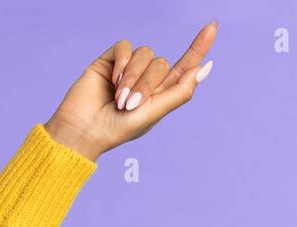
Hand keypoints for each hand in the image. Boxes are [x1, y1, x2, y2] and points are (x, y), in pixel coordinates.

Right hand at [43, 22, 217, 161]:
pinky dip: (122, 63)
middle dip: (147, 84)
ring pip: (145, 54)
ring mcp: (129, 68)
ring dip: (133, 77)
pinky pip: (126, 47)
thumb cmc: (118, 128)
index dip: (198, 48)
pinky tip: (112, 80)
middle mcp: (147, 79)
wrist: (84, 129)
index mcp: (161, 93)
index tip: (212, 26)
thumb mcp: (154, 113)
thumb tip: (204, 68)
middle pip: (162, 64)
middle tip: (129, 105)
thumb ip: (180, 91)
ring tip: (118, 98)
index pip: (185, 66)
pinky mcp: (111, 60)